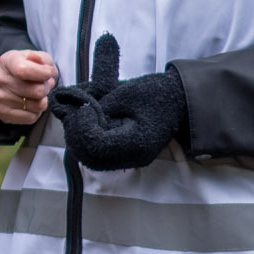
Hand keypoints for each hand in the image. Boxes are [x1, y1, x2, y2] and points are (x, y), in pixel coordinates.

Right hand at [0, 49, 57, 124]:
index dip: (43, 74)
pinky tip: (30, 103)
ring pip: (36, 106)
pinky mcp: (0, 112)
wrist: (15, 80)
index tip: (48, 74)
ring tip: (36, 94)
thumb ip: (45, 61)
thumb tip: (45, 72)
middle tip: (43, 85)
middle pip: (36, 91)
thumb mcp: (40, 58)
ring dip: (42, 101)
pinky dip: (36, 112)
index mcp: (7, 60)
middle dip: (46, 89)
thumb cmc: (31, 67)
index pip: (24, 70)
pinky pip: (31, 118)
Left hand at [49, 33, 185, 169]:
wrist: (181, 101)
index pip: (96, 144)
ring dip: (81, 138)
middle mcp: (132, 158)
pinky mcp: (127, 155)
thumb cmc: (157, 93)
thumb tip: (73, 109)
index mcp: (136, 143)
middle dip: (77, 134)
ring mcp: (130, 160)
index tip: (86, 107)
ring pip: (92, 159)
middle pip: (89, 157)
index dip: (83, 125)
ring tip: (84, 116)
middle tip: (79, 112)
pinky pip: (100, 155)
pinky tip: (91, 122)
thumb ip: (99, 104)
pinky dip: (89, 140)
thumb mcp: (126, 93)